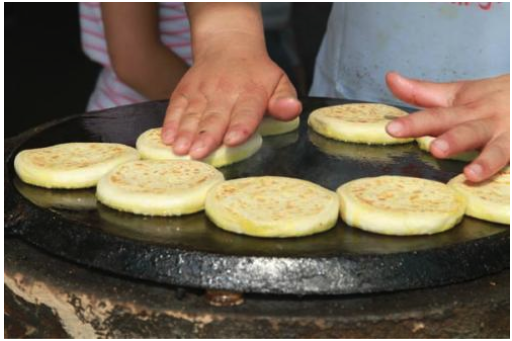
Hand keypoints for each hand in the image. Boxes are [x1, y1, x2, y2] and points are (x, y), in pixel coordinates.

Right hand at [161, 37, 300, 158]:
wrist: (228, 46)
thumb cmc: (257, 74)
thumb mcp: (279, 82)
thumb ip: (285, 99)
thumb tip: (293, 109)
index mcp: (251, 92)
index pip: (246, 111)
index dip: (240, 126)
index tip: (233, 140)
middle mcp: (225, 92)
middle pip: (216, 117)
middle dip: (207, 136)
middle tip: (199, 153)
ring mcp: (202, 91)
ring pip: (194, 114)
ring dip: (186, 133)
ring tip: (181, 150)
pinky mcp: (185, 91)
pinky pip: (176, 107)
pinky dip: (170, 122)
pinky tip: (167, 138)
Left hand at [386, 72, 509, 181]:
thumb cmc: (491, 99)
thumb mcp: (457, 93)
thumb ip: (421, 92)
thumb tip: (389, 77)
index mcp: (465, 108)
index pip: (436, 116)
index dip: (415, 122)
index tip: (393, 129)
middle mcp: (486, 121)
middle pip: (466, 130)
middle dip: (452, 139)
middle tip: (436, 148)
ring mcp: (508, 136)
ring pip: (497, 149)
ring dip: (485, 160)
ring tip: (471, 173)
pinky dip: (505, 167)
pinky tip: (492, 178)